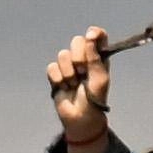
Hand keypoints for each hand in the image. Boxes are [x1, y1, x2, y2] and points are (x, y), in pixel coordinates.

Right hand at [46, 27, 114, 152]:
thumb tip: (89, 38)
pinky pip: (52, 67)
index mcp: (99, 58)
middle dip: (79, 56)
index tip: (91, 36)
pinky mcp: (56, 75)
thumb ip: (95, 59)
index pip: (97, 37)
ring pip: (62, 54)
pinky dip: (58, 79)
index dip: (94, 33)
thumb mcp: (100, 80)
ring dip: (69, 72)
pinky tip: (64, 88)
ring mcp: (69, 66)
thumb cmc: (94, 100)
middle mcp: (84, 59)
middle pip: (77, 41)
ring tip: (74, 84)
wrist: (80, 118)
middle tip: (83, 72)